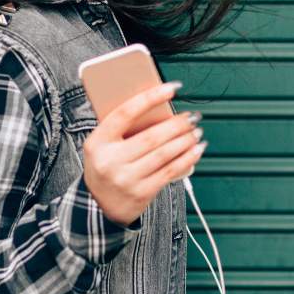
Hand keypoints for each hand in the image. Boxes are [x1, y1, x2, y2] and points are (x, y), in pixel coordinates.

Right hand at [82, 81, 205, 226]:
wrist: (98, 205)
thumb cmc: (105, 166)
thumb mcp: (102, 145)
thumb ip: (122, 128)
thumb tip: (157, 106)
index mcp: (98, 142)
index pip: (125, 113)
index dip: (150, 98)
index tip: (171, 88)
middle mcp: (110, 161)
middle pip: (151, 136)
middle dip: (177, 124)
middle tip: (192, 116)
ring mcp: (126, 179)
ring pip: (164, 154)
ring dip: (185, 140)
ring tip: (196, 131)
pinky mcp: (141, 193)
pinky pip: (170, 172)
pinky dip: (187, 159)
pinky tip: (196, 150)